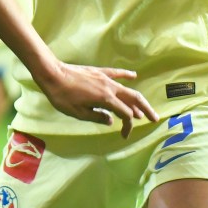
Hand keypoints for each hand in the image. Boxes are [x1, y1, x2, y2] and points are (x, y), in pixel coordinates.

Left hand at [37, 62, 157, 137]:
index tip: (123, 135)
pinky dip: (126, 75)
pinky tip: (133, 76)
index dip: (128, 126)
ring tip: (145, 107)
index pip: (125, 114)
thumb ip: (97, 117)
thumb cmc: (62, 96)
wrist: (52, 74)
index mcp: (106, 100)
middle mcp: (110, 88)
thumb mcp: (78, 113)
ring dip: (138, 98)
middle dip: (145, 110)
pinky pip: (116, 73)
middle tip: (154, 119)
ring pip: (127, 88)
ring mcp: (105, 78)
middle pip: (133, 99)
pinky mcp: (98, 72)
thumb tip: (111, 120)